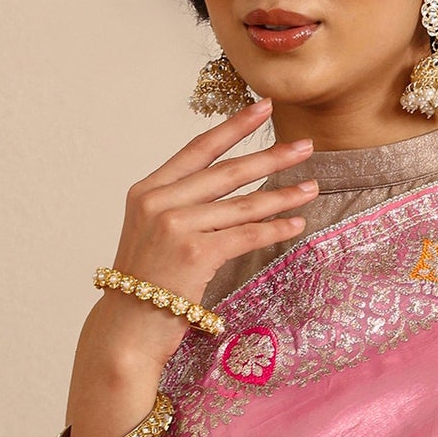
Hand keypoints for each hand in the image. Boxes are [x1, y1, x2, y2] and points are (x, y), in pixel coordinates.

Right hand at [93, 96, 319, 370]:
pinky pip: (246, 235)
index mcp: (147, 190)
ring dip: (282, 195)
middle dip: (271, 156)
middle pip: (227, 172)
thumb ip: (178, 207)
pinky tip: (296, 223)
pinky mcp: (195, 252)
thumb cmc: (145, 287)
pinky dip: (274, 229)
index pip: (198, 150)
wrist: (126, 329)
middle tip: (305, 145)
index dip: (233, 127)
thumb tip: (224, 192)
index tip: (262, 107)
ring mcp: (175, 225)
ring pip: (242, 204)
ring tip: (311, 187)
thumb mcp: (151, 234)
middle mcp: (158, 201)